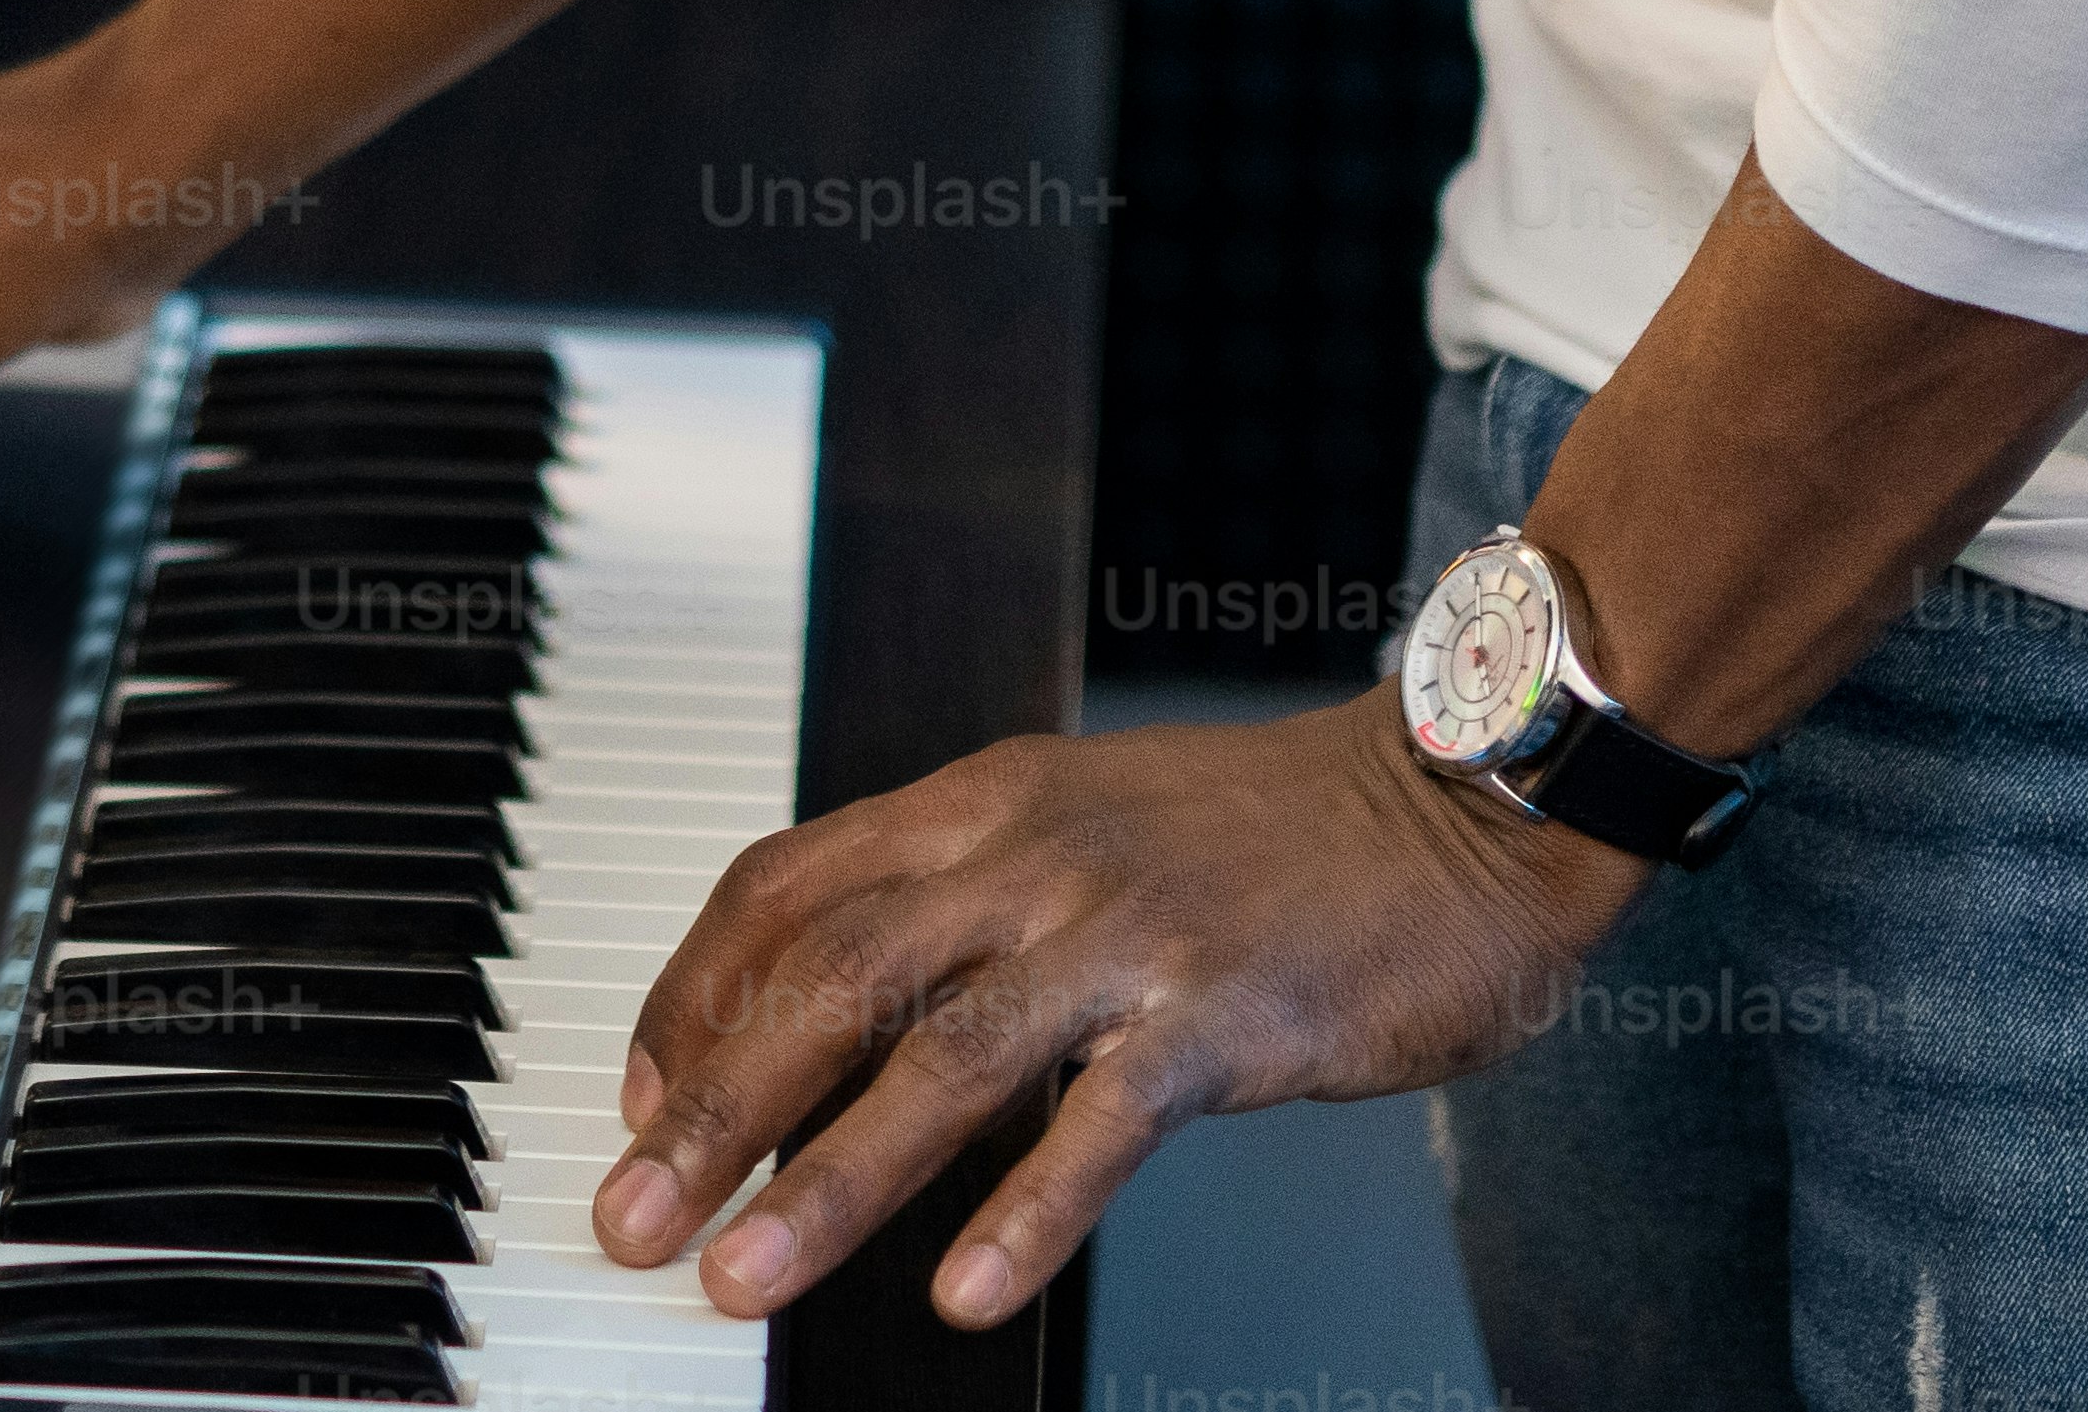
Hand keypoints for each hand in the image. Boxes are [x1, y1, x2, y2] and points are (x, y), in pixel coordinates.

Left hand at [598, 695, 1645, 1331]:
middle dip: (708, 1109)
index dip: (692, 996)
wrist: (1457, 799)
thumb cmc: (1271, 836)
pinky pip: (1103, 1122)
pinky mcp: (1225, 1011)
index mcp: (980, 804)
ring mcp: (1125, 932)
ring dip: (826, 1178)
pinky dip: (1028, 1210)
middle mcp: (1030, 856)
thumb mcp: (1084, 826)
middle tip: (630, 1217)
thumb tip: (840, 1011)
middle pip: (826, 980)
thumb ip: (965, 902)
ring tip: (743, 1276)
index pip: (783, 887)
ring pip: (937, 1058)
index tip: (639, 1100)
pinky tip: (967, 1288)